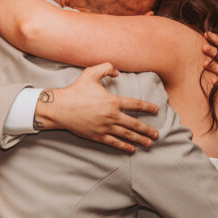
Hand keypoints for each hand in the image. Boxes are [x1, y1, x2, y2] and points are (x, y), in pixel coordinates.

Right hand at [34, 62, 160, 152]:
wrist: (60, 108)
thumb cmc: (76, 90)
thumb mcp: (91, 73)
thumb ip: (107, 68)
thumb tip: (117, 72)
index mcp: (113, 101)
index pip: (136, 105)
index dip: (147, 107)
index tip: (155, 110)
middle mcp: (112, 115)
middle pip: (134, 124)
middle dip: (147, 129)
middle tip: (157, 134)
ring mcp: (105, 127)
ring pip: (127, 135)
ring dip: (140, 139)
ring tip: (149, 143)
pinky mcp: (97, 136)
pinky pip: (114, 142)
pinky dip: (124, 146)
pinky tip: (132, 149)